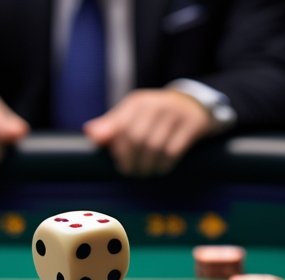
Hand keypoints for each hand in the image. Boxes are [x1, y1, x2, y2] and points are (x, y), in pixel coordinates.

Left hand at [84, 89, 214, 176]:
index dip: (119, 150)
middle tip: (133, 172)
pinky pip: (174, 151)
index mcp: (138, 102)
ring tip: (146, 172)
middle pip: (137, 139)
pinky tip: (161, 169)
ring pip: (155, 147)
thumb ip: (112, 125)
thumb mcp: (134, 115)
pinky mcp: (193, 124)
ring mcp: (177, 113)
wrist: (194, 105)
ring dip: (148, 166)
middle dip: (133, 161)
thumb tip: (90, 133)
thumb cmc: (156, 115)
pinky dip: (165, 165)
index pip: (122, 128)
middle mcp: (157, 104)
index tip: (120, 163)